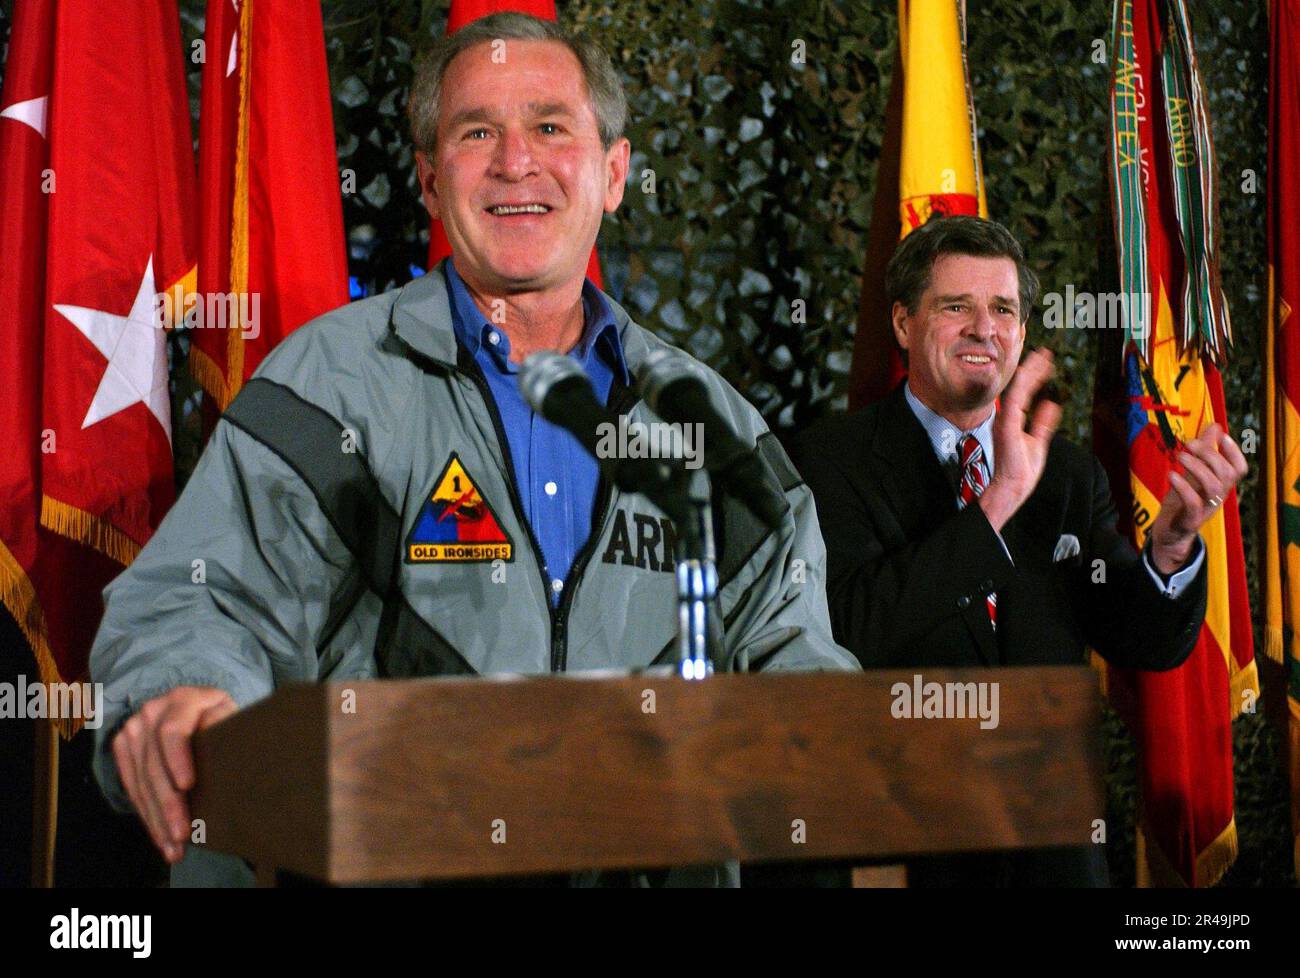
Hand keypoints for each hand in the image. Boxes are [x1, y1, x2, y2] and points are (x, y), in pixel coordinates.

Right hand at [111, 686, 237, 863]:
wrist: (197, 710)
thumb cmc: (222, 719)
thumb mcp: (230, 716)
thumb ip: (225, 724)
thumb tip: (214, 731)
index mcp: (184, 700)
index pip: (173, 731)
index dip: (178, 759)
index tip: (188, 786)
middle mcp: (153, 711)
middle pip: (154, 763)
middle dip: (167, 804)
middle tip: (182, 834)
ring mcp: (134, 728)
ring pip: (140, 781)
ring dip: (156, 819)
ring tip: (173, 847)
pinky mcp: (123, 746)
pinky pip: (131, 786)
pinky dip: (146, 815)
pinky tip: (160, 837)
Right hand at [979, 348, 1062, 531]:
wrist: (1012, 488)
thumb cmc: (1021, 472)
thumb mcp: (1038, 442)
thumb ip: (1043, 423)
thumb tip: (1051, 405)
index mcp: (1013, 420)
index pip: (1024, 393)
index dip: (1035, 376)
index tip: (1045, 362)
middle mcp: (1007, 417)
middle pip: (1020, 386)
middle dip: (1033, 368)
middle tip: (1045, 352)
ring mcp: (1005, 420)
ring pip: (1017, 389)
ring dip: (1029, 372)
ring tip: (1041, 356)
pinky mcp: (1007, 426)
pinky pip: (1014, 400)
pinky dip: (1022, 385)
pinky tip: (1030, 372)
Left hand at [1148, 423, 1248, 573]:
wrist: (1169, 535)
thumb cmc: (1183, 502)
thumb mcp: (1193, 475)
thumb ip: (1204, 452)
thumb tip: (1215, 426)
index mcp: (1220, 486)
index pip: (1239, 468)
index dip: (1234, 451)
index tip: (1220, 436)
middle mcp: (1217, 497)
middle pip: (1226, 474)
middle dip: (1209, 453)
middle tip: (1189, 443)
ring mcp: (1206, 510)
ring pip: (1213, 487)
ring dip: (1196, 467)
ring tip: (1179, 455)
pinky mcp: (1190, 521)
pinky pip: (1193, 504)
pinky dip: (1183, 487)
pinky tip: (1171, 475)